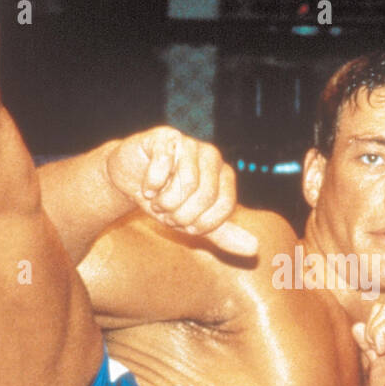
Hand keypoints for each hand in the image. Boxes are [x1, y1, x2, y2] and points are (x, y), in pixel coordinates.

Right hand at [106, 126, 256, 256]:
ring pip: (186, 182)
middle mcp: (212, 155)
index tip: (185, 226)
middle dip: (180, 214)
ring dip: (164, 201)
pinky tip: (146, 186)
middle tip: (165, 213)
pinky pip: (164, 166)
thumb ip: (222, 234)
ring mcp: (190, 143)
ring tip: (155, 200)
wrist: (130, 180)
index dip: (201, 223)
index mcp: (225, 174)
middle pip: (206, 194)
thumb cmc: (165, 199)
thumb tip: (254, 249)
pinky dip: (151, 185)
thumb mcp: (194, 222)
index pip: (224, 205)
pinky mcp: (165, 136)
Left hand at [351, 303, 384, 385]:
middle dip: (372, 328)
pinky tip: (382, 355)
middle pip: (384, 308)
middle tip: (376, 353)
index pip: (384, 311)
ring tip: (380, 355)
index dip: (372, 328)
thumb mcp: (376, 363)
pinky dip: (378, 337)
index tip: (374, 352)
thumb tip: (357, 326)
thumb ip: (368, 344)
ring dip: (374, 333)